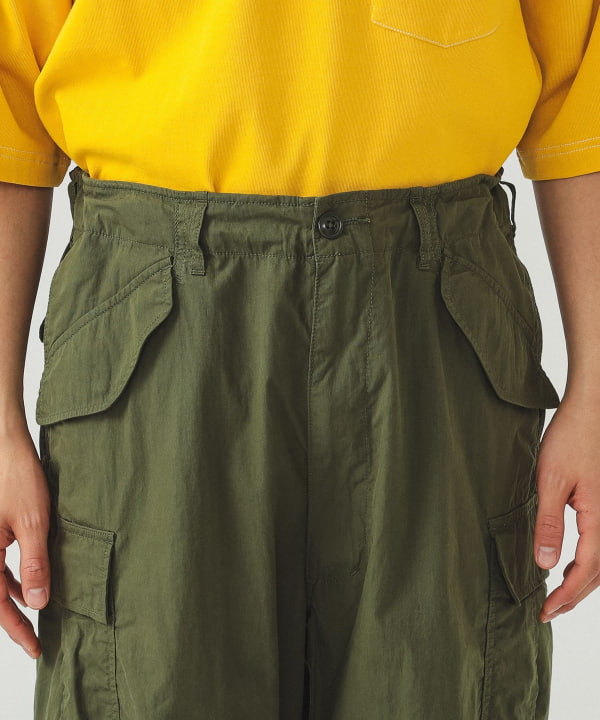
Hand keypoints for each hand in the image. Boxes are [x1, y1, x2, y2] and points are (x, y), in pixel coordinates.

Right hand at [0, 424, 50, 657]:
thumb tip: (39, 603)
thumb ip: (35, 564)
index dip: (16, 629)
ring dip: (14, 598)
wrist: (4, 445)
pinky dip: (13, 578)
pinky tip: (30, 585)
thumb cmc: (16, 477)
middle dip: (14, 619)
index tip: (35, 648)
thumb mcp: (33, 523)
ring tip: (37, 615)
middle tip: (37, 640)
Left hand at [534, 391, 599, 621]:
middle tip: (549, 611)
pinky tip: (571, 564)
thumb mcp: (550, 481)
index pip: (585, 570)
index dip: (566, 595)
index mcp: (599, 518)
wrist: (591, 412)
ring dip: (583, 581)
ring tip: (558, 595)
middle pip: (598, 571)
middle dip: (574, 595)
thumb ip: (548, 523)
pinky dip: (589, 562)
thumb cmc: (570, 439)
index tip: (546, 610)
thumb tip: (544, 564)